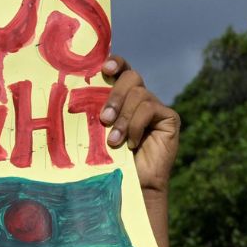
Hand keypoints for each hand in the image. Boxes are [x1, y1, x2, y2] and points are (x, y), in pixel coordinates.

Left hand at [100, 56, 178, 195]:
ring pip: (139, 95)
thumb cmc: (111, 159)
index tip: (104, 68)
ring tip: (114, 140)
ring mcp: (156, 106)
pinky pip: (150, 109)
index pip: (121, 69)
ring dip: (123, 118)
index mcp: (122, 96)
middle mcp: (141, 97)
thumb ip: (95, 110)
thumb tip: (77, 91)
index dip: (116, 62)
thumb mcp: (98, 131)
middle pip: (131, 77)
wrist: (132, 184)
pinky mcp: (169, 118)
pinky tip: (132, 143)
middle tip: (104, 119)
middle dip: (115, 96)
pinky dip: (136, 125)